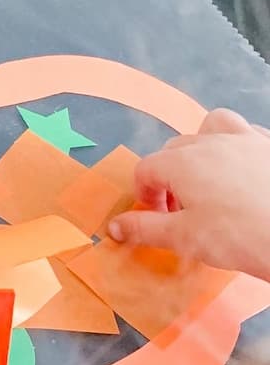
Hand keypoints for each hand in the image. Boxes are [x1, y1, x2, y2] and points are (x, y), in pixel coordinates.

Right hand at [108, 109, 269, 279]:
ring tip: (209, 174)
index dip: (143, 193)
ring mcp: (247, 139)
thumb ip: (145, 228)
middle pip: (175, 147)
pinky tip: (244, 170)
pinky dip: (238, 144)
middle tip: (179, 208)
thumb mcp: (183, 238)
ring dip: (203, 144)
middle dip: (169, 175)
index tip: (154, 215)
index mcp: (183, 163)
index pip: (146, 168)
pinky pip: (249, 132)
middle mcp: (212, 142)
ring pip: (213, 125)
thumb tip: (115, 226)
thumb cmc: (241, 237)